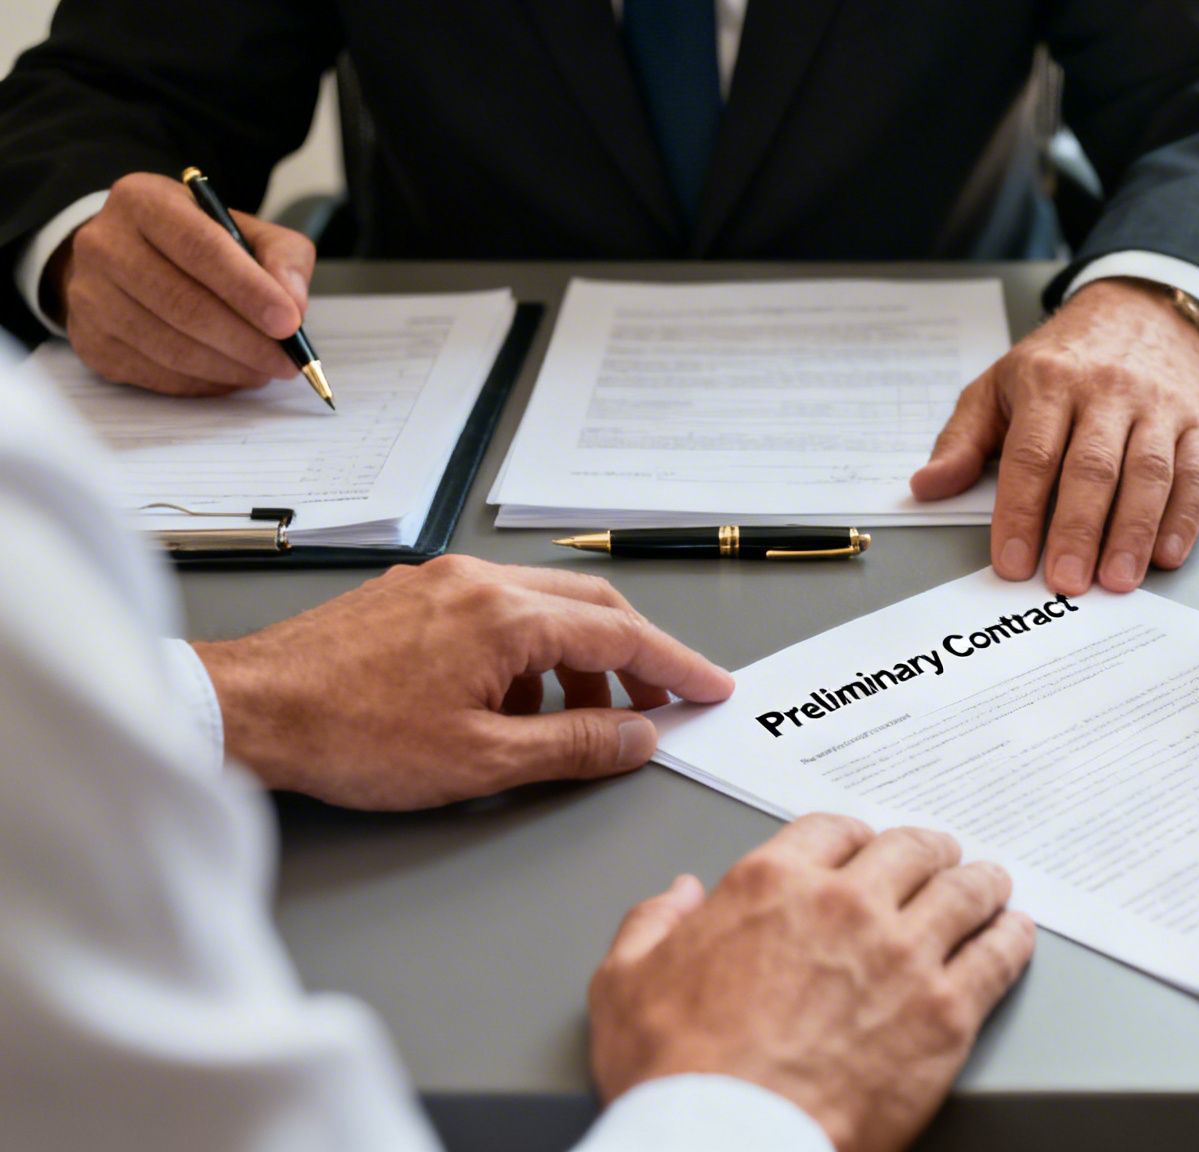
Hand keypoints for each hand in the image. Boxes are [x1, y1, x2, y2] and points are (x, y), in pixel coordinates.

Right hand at [45, 172, 314, 395]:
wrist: (124, 258)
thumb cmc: (194, 245)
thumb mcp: (243, 229)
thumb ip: (282, 257)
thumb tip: (294, 304)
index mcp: (143, 202)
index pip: (199, 247)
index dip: (248, 290)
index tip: (289, 323)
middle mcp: (104, 244)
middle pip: (182, 303)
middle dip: (245, 340)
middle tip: (286, 361)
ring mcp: (89, 295)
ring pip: (168, 346)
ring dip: (228, 367)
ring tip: (265, 370)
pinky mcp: (90, 341)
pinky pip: (154, 373)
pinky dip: (203, 382)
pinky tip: (231, 376)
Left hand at [190, 555, 734, 808]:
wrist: (246, 712)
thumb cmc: (349, 737)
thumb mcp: (481, 761)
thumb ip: (574, 745)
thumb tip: (637, 737)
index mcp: (506, 615)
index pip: (622, 636)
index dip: (675, 667)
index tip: (710, 688)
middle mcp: (478, 580)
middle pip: (590, 609)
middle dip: (636, 659)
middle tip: (661, 704)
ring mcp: (440, 580)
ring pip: (542, 609)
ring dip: (576, 662)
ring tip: (574, 725)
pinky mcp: (409, 594)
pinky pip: (495, 612)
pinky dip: (526, 653)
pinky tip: (509, 704)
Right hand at [589, 815, 1035, 1151]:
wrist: (728, 1141)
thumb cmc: (677, 1073)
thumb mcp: (624, 983)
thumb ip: (652, 925)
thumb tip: (676, 897)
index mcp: (773, 884)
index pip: (833, 829)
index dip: (855, 836)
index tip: (865, 847)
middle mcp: (848, 905)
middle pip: (910, 849)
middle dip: (926, 850)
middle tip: (938, 858)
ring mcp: (905, 955)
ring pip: (965, 891)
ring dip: (979, 882)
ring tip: (990, 884)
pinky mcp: (947, 1012)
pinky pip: (998, 955)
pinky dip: (1012, 937)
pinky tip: (1015, 933)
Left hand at [911, 278, 1198, 594]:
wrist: (1141, 311)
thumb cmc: (1063, 360)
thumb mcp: (999, 385)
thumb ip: (963, 441)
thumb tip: (926, 487)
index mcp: (1048, 382)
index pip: (1032, 454)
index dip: (1021, 512)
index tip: (1012, 561)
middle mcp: (1106, 391)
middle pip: (1093, 468)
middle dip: (1078, 530)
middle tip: (1066, 582)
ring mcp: (1157, 406)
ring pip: (1148, 474)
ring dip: (1133, 532)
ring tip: (1117, 580)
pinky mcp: (1196, 423)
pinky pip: (1194, 474)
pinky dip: (1183, 518)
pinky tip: (1165, 554)